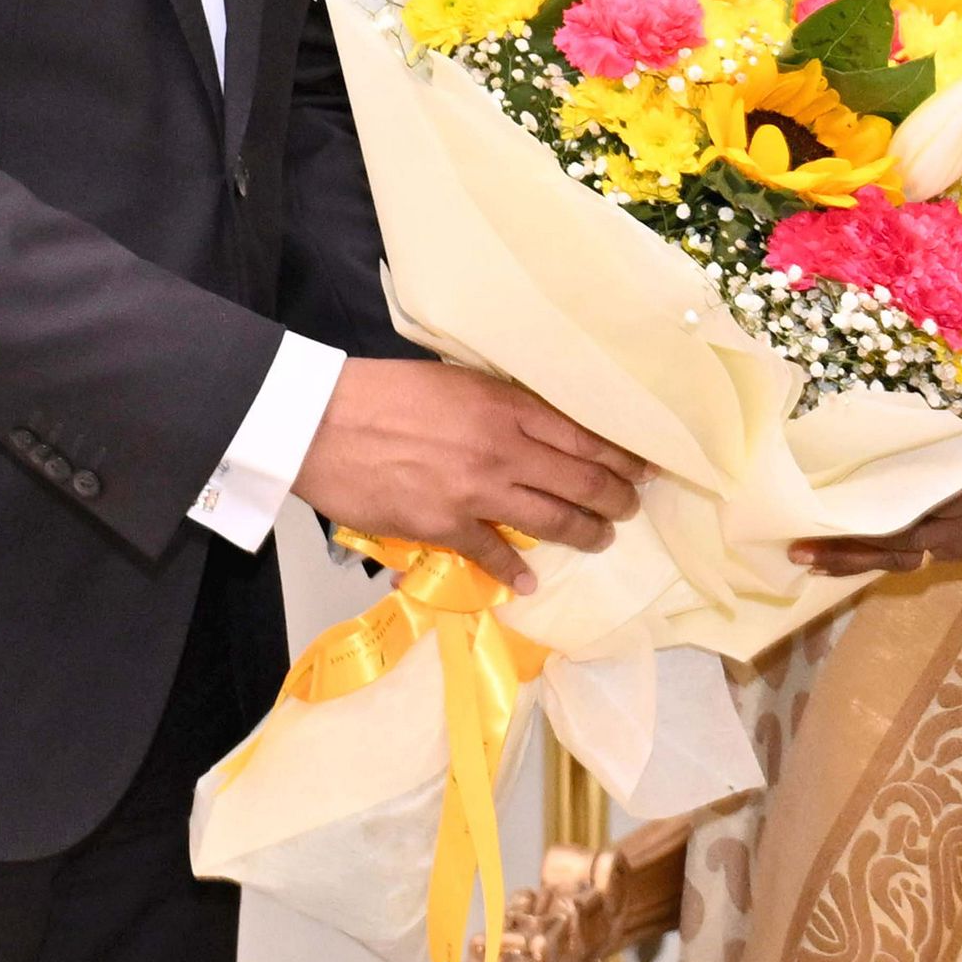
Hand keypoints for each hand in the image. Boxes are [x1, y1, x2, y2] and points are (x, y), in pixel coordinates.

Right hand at [294, 361, 643, 590]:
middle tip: (629, 508)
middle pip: (580, 479)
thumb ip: (498, 404)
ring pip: (551, 519)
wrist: (319, 421)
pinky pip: (493, 554)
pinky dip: (514, 570)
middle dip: (615, 498)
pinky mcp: (445, 525)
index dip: (620, 455)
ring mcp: (476, 491)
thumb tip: (530, 424)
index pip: (584, 434)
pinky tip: (530, 582)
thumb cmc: (379, 392)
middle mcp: (503, 448)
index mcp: (505, 406)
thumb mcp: (453, 380)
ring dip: (584, 533)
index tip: (642, 467)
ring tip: (601, 539)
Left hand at [797, 423, 961, 580]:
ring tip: (811, 556)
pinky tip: (856, 548)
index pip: (910, 517)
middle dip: (847, 552)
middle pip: (896, 548)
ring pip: (903, 556)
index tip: (822, 520)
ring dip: (859, 558)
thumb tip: (948, 389)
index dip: (864, 525)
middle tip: (796, 551)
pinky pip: (918, 554)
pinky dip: (883, 553)